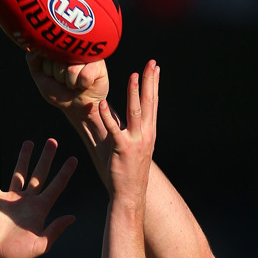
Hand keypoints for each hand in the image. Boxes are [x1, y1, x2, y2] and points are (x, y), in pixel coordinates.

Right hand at [0, 140, 76, 257]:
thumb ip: (55, 230)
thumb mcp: (41, 244)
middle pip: (39, 174)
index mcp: (41, 209)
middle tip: (53, 141)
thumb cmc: (18, 255)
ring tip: (29, 143)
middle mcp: (27, 201)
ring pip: (18, 173)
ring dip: (23, 158)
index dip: (64, 173)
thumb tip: (72, 217)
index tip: (73, 159)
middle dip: (46, 158)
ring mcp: (10, 199)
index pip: (56, 186)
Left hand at [26, 53, 108, 117]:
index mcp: (59, 46)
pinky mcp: (99, 64)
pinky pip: (85, 75)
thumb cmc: (59, 90)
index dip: (48, 70)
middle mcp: (73, 46)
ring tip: (75, 82)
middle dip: (59, 76)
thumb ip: (33, 61)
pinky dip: (83, 84)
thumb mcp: (41, 76)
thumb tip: (36, 49)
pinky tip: (85, 84)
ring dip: (71, 82)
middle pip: (59, 60)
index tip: (53, 75)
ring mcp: (87, 54)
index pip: (47, 53)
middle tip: (65, 80)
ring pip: (71, 69)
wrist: (77, 107)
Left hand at [98, 60, 158, 207]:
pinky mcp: (121, 150)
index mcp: (149, 133)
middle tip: (151, 63)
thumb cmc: (127, 171)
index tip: (155, 67)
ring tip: (133, 76)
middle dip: (150, 82)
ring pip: (135, 113)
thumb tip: (110, 111)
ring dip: (134, 93)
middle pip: (149, 103)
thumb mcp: (129, 146)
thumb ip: (121, 127)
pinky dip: (107, 117)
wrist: (130, 194)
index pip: (153, 104)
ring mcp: (134, 142)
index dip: (154, 84)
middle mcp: (146, 135)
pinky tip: (102, 104)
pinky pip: (114, 130)